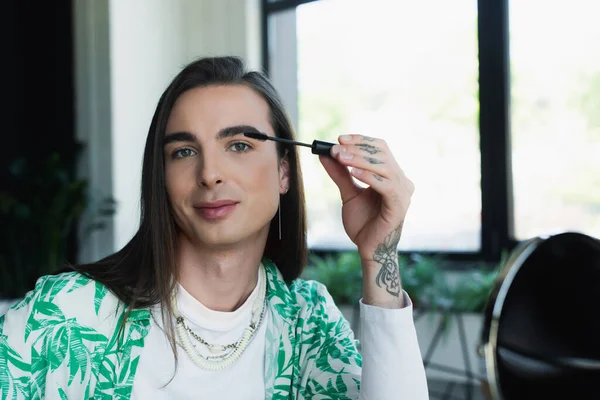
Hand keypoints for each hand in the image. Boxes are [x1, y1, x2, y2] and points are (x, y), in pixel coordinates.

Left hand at [319, 134, 413, 302]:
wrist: (368, 248)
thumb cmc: (363, 222)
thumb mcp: (348, 193)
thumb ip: (339, 174)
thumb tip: (325, 154)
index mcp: (392, 175)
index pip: (380, 148)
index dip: (360, 140)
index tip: (339, 139)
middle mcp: (402, 180)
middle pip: (382, 154)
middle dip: (356, 149)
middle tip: (335, 149)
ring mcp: (403, 192)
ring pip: (384, 166)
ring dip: (359, 159)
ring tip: (340, 158)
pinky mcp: (400, 205)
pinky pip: (386, 185)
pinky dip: (369, 176)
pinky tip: (353, 172)